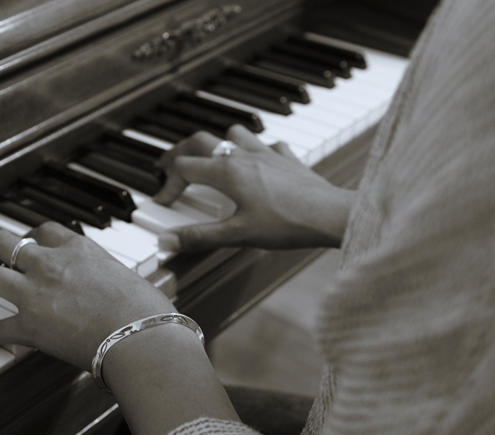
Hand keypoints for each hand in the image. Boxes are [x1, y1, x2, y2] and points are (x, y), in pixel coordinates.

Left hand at [0, 222, 174, 370]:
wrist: (140, 335)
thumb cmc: (145, 311)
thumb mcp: (129, 280)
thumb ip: (112, 281)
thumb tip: (123, 292)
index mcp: (78, 250)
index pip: (44, 231)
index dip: (28, 235)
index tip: (24, 241)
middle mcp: (50, 264)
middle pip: (2, 242)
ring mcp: (35, 294)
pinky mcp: (29, 327)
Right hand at [153, 125, 354, 251]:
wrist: (330, 215)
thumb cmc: (288, 223)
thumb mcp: (237, 235)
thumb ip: (199, 237)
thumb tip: (166, 241)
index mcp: (227, 172)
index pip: (184, 167)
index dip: (168, 184)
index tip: (163, 200)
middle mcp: (244, 155)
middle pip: (201, 141)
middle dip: (181, 152)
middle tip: (170, 166)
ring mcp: (267, 154)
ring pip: (234, 134)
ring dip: (218, 142)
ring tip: (212, 158)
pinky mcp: (287, 159)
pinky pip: (267, 144)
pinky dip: (256, 150)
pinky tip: (259, 163)